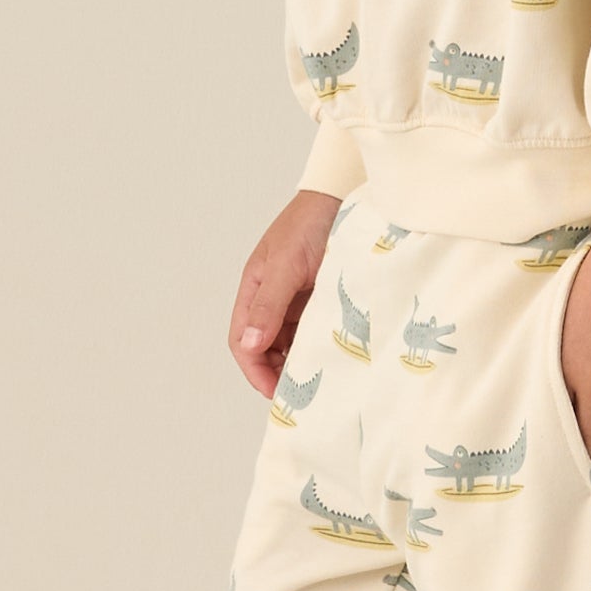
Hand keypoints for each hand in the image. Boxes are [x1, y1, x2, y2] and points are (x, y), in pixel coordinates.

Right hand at [229, 188, 343, 398]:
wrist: (347, 195)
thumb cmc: (311, 222)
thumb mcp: (287, 265)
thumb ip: (269, 305)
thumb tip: (249, 345)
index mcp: (254, 289)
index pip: (243, 342)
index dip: (256, 371)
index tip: (277, 393)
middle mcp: (273, 297)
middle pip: (266, 347)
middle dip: (278, 372)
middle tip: (302, 395)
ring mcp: (298, 297)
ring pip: (292, 342)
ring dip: (301, 360)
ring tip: (321, 378)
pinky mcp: (322, 296)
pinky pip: (315, 329)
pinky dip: (320, 344)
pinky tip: (335, 355)